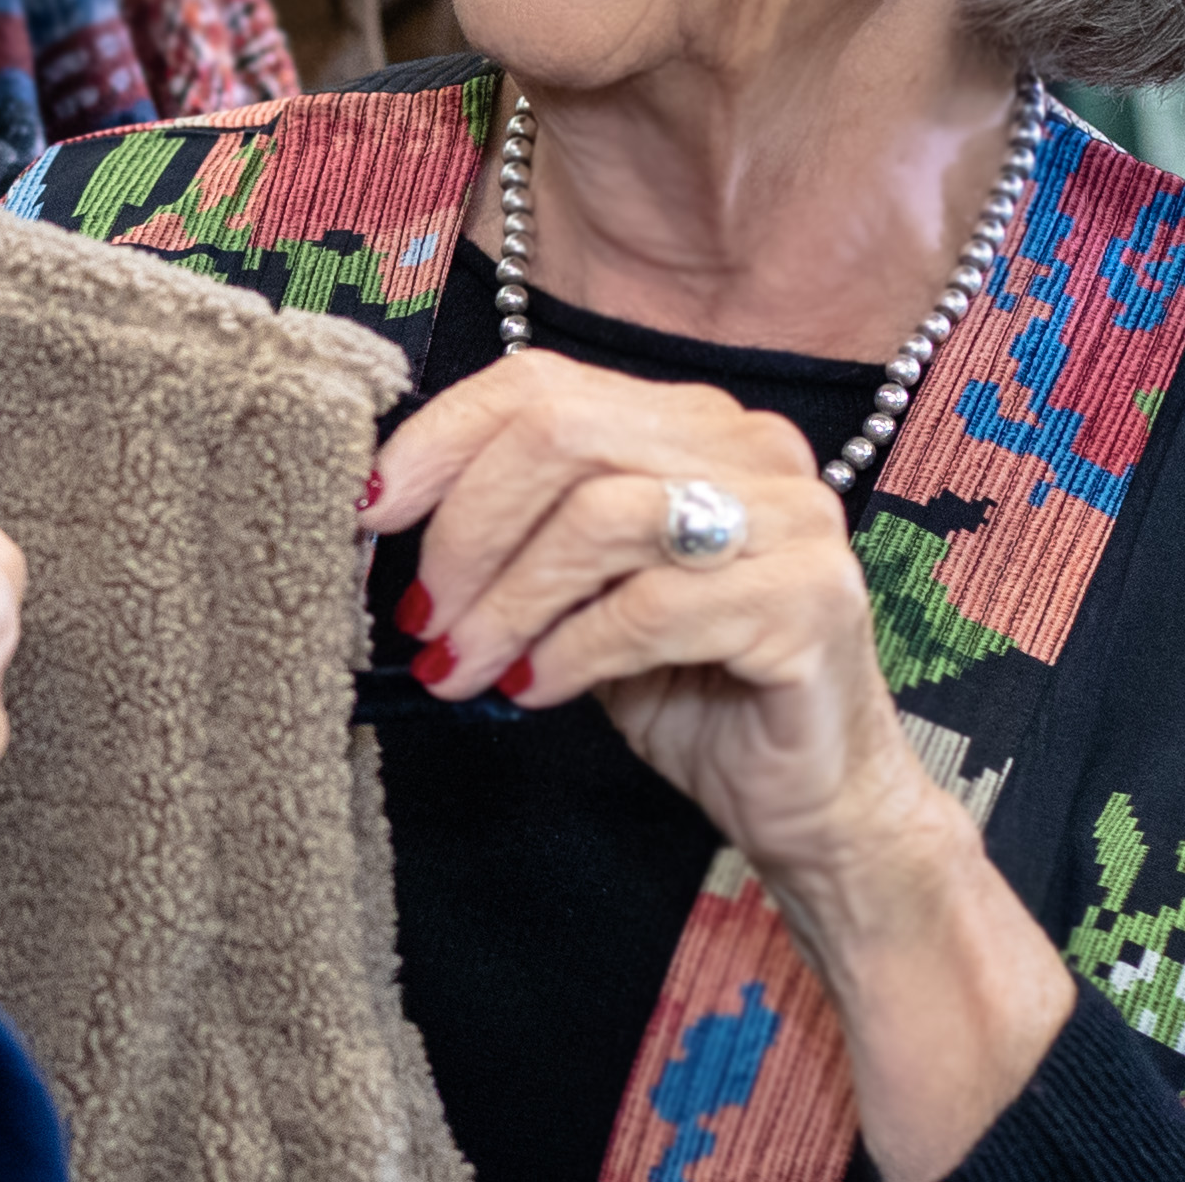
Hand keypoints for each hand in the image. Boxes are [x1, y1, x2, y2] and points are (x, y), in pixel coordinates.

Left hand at [364, 350, 911, 878]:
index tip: (370, 510)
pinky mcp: (811, 600)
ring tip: (461, 663)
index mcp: (689, 420)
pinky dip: (570, 649)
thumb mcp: (583, 591)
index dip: (440, 439)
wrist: (814, 802)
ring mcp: (792, 516)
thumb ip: (520, 534)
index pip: (540, 383)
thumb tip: (388, 516)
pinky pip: (653, 606)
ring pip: (600, 516)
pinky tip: (533, 688)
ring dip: (506, 600)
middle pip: (561, 435)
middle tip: (418, 613)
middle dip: (466, 526)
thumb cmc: (689, 685)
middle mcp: (747, 445)